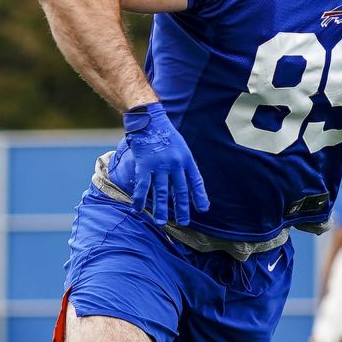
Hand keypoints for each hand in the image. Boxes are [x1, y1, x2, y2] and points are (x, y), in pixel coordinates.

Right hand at [122, 102, 209, 224]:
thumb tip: (185, 180)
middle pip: (180, 190)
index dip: (199, 196)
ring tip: (161, 222)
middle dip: (182, 208)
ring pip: (161, 192)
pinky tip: (138, 209)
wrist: (149, 120)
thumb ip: (182, 163)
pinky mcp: (144, 165)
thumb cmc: (164, 133)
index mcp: (187, 159)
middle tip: (184, 222)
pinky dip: (140, 199)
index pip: (196, 181)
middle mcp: (176, 164)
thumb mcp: (180, 146)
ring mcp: (160, 165)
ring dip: (161, 209)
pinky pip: (143, 186)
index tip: (203, 209)